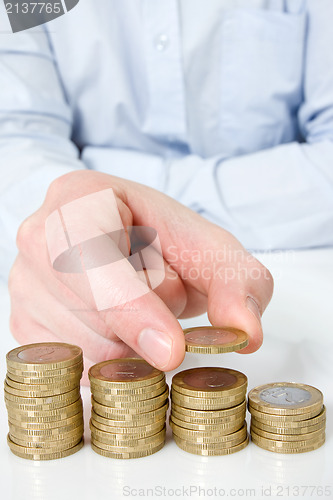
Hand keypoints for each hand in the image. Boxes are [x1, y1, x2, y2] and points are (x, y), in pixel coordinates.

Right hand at [9, 170, 272, 382]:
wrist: (134, 243)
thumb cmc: (167, 240)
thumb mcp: (214, 251)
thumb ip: (238, 284)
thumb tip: (245, 334)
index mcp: (79, 197)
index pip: (89, 256)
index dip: (129, 305)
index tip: (172, 350)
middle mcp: (39, 237)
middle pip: (93, 312)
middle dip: (147, 318)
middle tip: (160, 285)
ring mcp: (24, 284)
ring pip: (87, 348)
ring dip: (133, 341)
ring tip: (137, 302)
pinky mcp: (26, 326)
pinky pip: (77, 366)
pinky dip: (114, 356)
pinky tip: (121, 325)